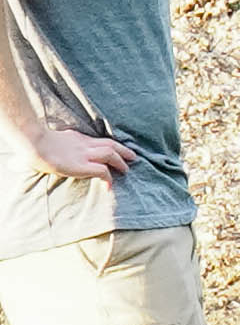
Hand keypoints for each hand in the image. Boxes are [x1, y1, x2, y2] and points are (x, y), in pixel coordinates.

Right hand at [15, 116, 132, 181]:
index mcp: (75, 138)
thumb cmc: (32, 144)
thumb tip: (21, 160)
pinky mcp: (83, 165)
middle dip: (123, 150)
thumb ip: (47, 148)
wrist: (33, 143)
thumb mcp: (46, 142)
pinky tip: (110, 186)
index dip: (106, 145)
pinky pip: (103, 171)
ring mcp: (85, 154)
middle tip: (133, 156)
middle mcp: (83, 144)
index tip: (114, 150)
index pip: (96, 140)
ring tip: (127, 170)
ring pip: (111, 154)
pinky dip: (109, 178)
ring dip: (121, 162)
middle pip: (110, 144)